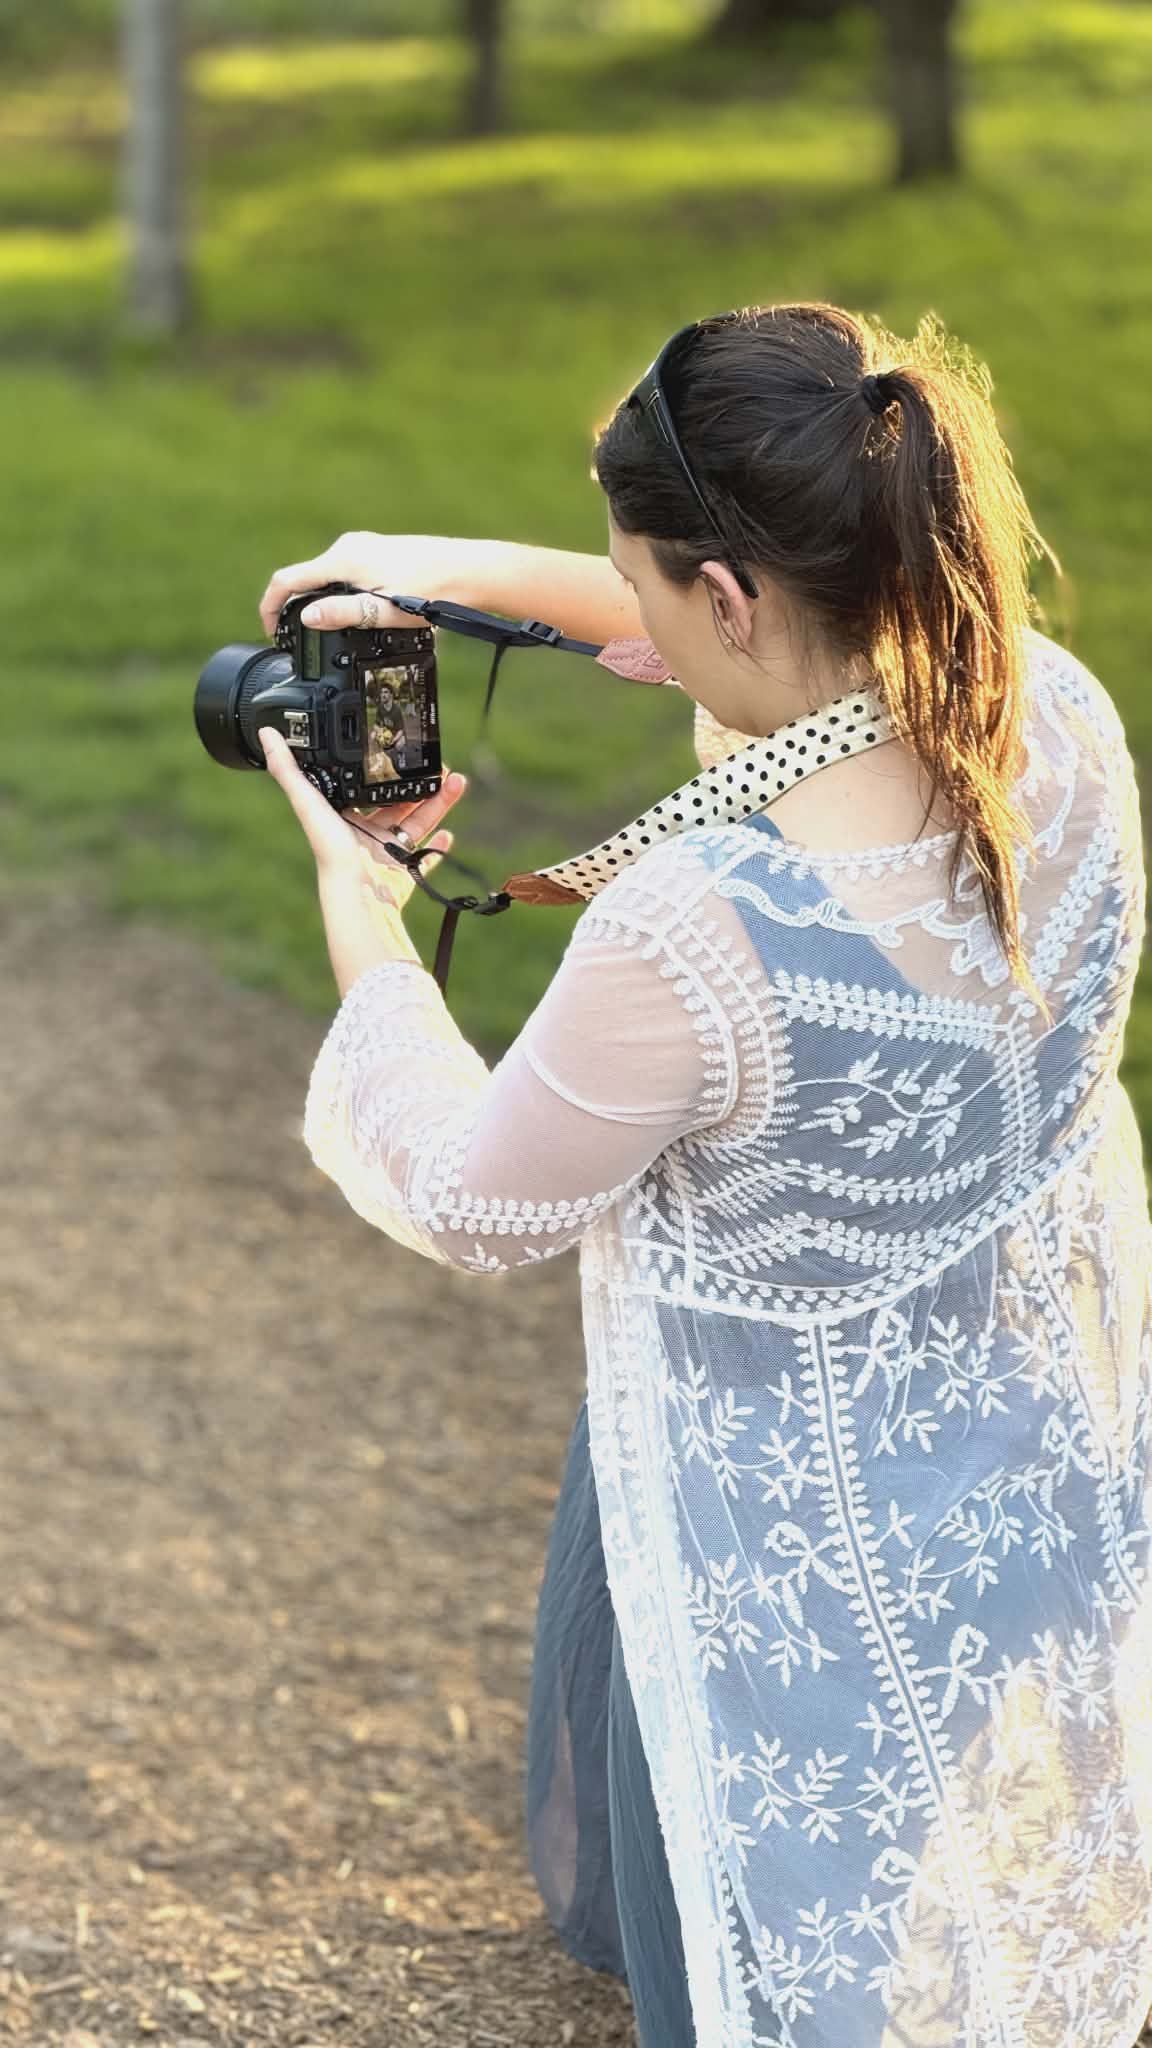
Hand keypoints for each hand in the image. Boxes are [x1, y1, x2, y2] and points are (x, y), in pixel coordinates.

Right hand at [258, 531, 483, 635]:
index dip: (270, 606)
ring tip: (330, 632)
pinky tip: (360, 613)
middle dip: (297, 607)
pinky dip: (341, 593)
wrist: (471, 571)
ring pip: (328, 576)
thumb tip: (307, 618)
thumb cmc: (435, 591)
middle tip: (299, 639)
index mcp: (343, 560)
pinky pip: (347, 573)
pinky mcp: (379, 552)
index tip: (270, 630)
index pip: (287, 579)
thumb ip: (344, 613)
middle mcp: (349, 547)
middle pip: (306, 577)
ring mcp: (364, 547)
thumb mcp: (385, 612)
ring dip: (322, 601)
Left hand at [258, 726, 468, 909]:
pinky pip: (425, 859)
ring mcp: (386, 854)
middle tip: (441, 766)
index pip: (368, 785)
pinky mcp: (404, 874)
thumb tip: (266, 734)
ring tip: (457, 783)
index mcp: (344, 816)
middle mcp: (365, 834)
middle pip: (399, 802)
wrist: (357, 893)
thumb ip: (288, 769)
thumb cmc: (330, 851)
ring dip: (439, 803)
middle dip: (422, 784)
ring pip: (417, 823)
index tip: (405, 751)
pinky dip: (438, 847)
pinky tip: (449, 833)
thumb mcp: (307, 801)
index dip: (387, 768)